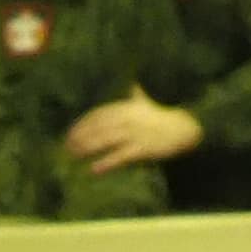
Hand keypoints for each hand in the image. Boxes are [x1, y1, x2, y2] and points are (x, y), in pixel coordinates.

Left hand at [64, 94, 202, 175]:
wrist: (184, 128)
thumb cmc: (163, 117)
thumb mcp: (147, 103)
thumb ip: (136, 95)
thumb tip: (133, 82)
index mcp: (127, 107)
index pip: (99, 114)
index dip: (83, 123)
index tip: (69, 132)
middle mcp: (128, 119)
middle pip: (98, 127)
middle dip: (80, 136)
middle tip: (66, 146)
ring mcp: (134, 134)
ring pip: (105, 140)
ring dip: (87, 148)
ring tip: (73, 155)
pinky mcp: (142, 149)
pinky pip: (120, 156)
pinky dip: (106, 162)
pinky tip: (94, 169)